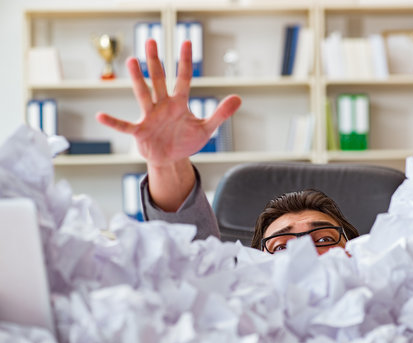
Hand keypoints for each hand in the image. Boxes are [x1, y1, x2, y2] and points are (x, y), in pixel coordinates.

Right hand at [96, 39, 241, 167]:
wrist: (171, 159)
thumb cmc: (186, 140)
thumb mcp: (207, 128)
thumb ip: (221, 113)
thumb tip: (238, 98)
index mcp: (179, 103)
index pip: (183, 79)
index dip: (185, 62)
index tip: (186, 42)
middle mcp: (163, 106)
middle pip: (159, 80)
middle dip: (156, 62)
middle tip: (151, 40)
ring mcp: (150, 117)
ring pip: (143, 95)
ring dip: (138, 79)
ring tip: (132, 61)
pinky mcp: (140, 132)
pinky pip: (125, 125)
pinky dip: (114, 122)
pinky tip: (101, 116)